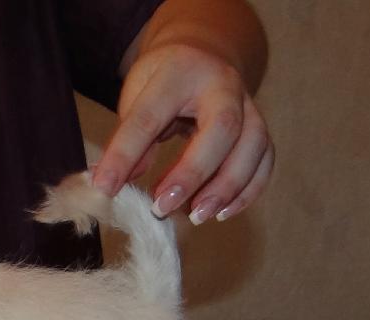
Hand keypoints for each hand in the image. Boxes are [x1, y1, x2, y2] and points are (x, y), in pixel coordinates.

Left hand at [93, 42, 272, 224]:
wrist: (204, 53)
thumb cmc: (163, 80)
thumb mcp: (136, 96)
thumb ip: (128, 138)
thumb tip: (110, 183)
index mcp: (179, 72)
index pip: (150, 116)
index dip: (125, 154)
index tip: (105, 188)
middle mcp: (222, 84)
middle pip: (222, 127)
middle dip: (193, 173)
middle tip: (162, 207)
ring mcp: (249, 104)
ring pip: (253, 144)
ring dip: (226, 187)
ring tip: (195, 216)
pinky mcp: (260, 126)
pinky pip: (264, 160)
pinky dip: (247, 191)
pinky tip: (221, 212)